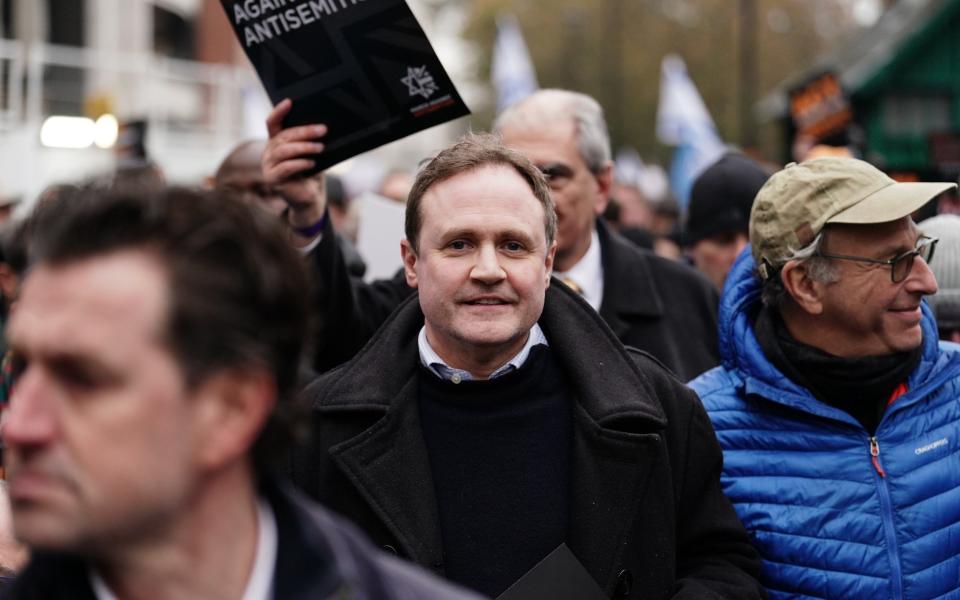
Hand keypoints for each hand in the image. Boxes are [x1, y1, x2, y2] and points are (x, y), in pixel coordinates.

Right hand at [263, 98, 327, 229]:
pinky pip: (285, 167)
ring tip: (320, 148)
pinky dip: (300, 163)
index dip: (279, 111)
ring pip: (284, 151)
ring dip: (304, 147)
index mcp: (277, 143)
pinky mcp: (272, 179)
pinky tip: (312, 163)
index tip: (289, 101)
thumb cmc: (311, 174)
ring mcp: (268, 166)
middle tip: (322, 130)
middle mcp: (269, 152)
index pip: (273, 123)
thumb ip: (310, 142)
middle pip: (283, 136)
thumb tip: (322, 128)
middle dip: (304, 132)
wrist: (310, 199)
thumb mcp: (312, 154)